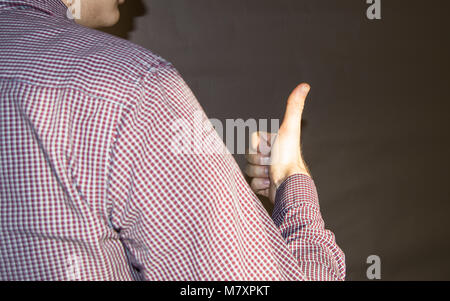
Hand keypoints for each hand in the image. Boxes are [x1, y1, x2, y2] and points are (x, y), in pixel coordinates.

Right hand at [245, 83, 310, 202]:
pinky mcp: (265, 187)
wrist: (288, 186)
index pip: (252, 142)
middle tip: (271, 164)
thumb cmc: (288, 158)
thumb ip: (294, 107)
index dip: (257, 147)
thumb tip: (305, 86)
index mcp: (274, 143)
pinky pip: (252, 185)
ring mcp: (267, 172)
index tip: (270, 150)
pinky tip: (271, 185)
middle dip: (258, 162)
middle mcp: (271, 157)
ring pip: (249, 171)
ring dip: (259, 174)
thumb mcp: (289, 129)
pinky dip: (260, 186)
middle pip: (249, 156)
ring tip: (272, 175)